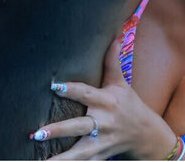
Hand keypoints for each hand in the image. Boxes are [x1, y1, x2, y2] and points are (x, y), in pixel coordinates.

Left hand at [30, 38, 176, 159]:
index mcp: (107, 101)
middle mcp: (104, 122)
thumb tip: (115, 34)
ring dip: (60, 159)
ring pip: (79, 153)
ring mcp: (102, 142)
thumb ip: (112, 61)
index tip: (54, 86)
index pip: (87, 93)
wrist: (146, 134)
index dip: (71, 89)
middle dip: (60, 130)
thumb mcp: (121, 83)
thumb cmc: (130, 104)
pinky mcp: (99, 156)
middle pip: (79, 126)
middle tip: (38, 133)